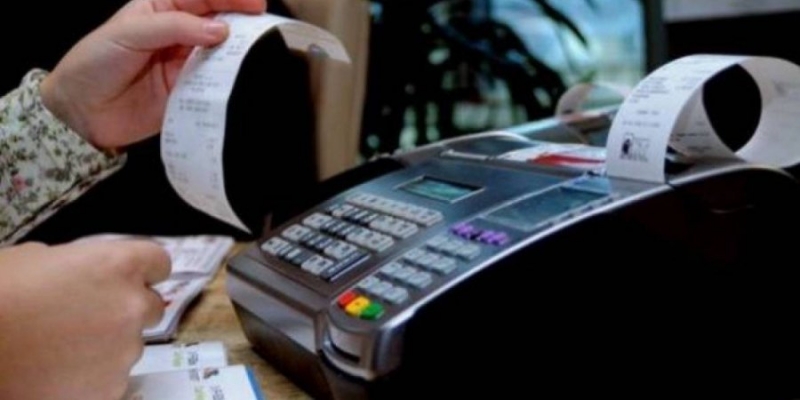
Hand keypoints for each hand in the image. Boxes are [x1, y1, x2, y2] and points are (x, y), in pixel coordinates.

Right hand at [0, 240, 170, 399]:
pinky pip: (113, 378)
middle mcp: (131, 307)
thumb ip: (74, 263)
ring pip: (130, 345)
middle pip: (151, 307)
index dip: (143, 271)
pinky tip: (59, 372)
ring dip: (108, 344)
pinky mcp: (110, 390)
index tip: (131, 278)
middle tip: (89, 317)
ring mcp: (124, 351)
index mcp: (117, 265)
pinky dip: (93, 376)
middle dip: (127, 310)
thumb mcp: (33, 259)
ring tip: (63, 348)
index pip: (158, 262)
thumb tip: (81, 274)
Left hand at [40, 0, 266, 150]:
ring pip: (222, 54)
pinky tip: (243, 81)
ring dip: (240, 54)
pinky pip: (215, 85)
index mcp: (163, 10)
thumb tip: (222, 29)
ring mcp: (186, 65)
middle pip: (219, 23)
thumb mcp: (130, 32)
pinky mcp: (190, 94)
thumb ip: (175, 27)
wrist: (81, 112)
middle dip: (243, 24)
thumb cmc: (95, 61)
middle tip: (264, 30)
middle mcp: (179, 35)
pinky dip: (230, 82)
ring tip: (259, 55)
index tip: (255, 4)